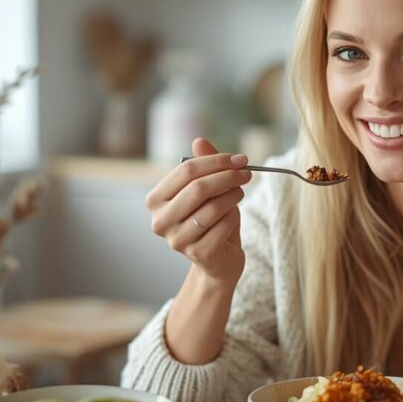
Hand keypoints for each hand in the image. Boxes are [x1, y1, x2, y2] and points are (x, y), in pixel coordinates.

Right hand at [146, 138, 250, 284]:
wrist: (218, 260)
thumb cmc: (211, 220)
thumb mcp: (208, 190)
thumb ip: (204, 166)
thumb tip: (199, 141)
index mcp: (156, 200)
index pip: (185, 171)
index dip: (216, 161)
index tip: (239, 159)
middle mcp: (160, 221)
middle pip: (198, 188)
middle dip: (227, 176)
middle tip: (246, 172)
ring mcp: (177, 240)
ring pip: (213, 207)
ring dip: (233, 195)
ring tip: (240, 192)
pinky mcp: (198, 253)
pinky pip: (223, 225)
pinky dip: (233, 216)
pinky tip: (233, 216)